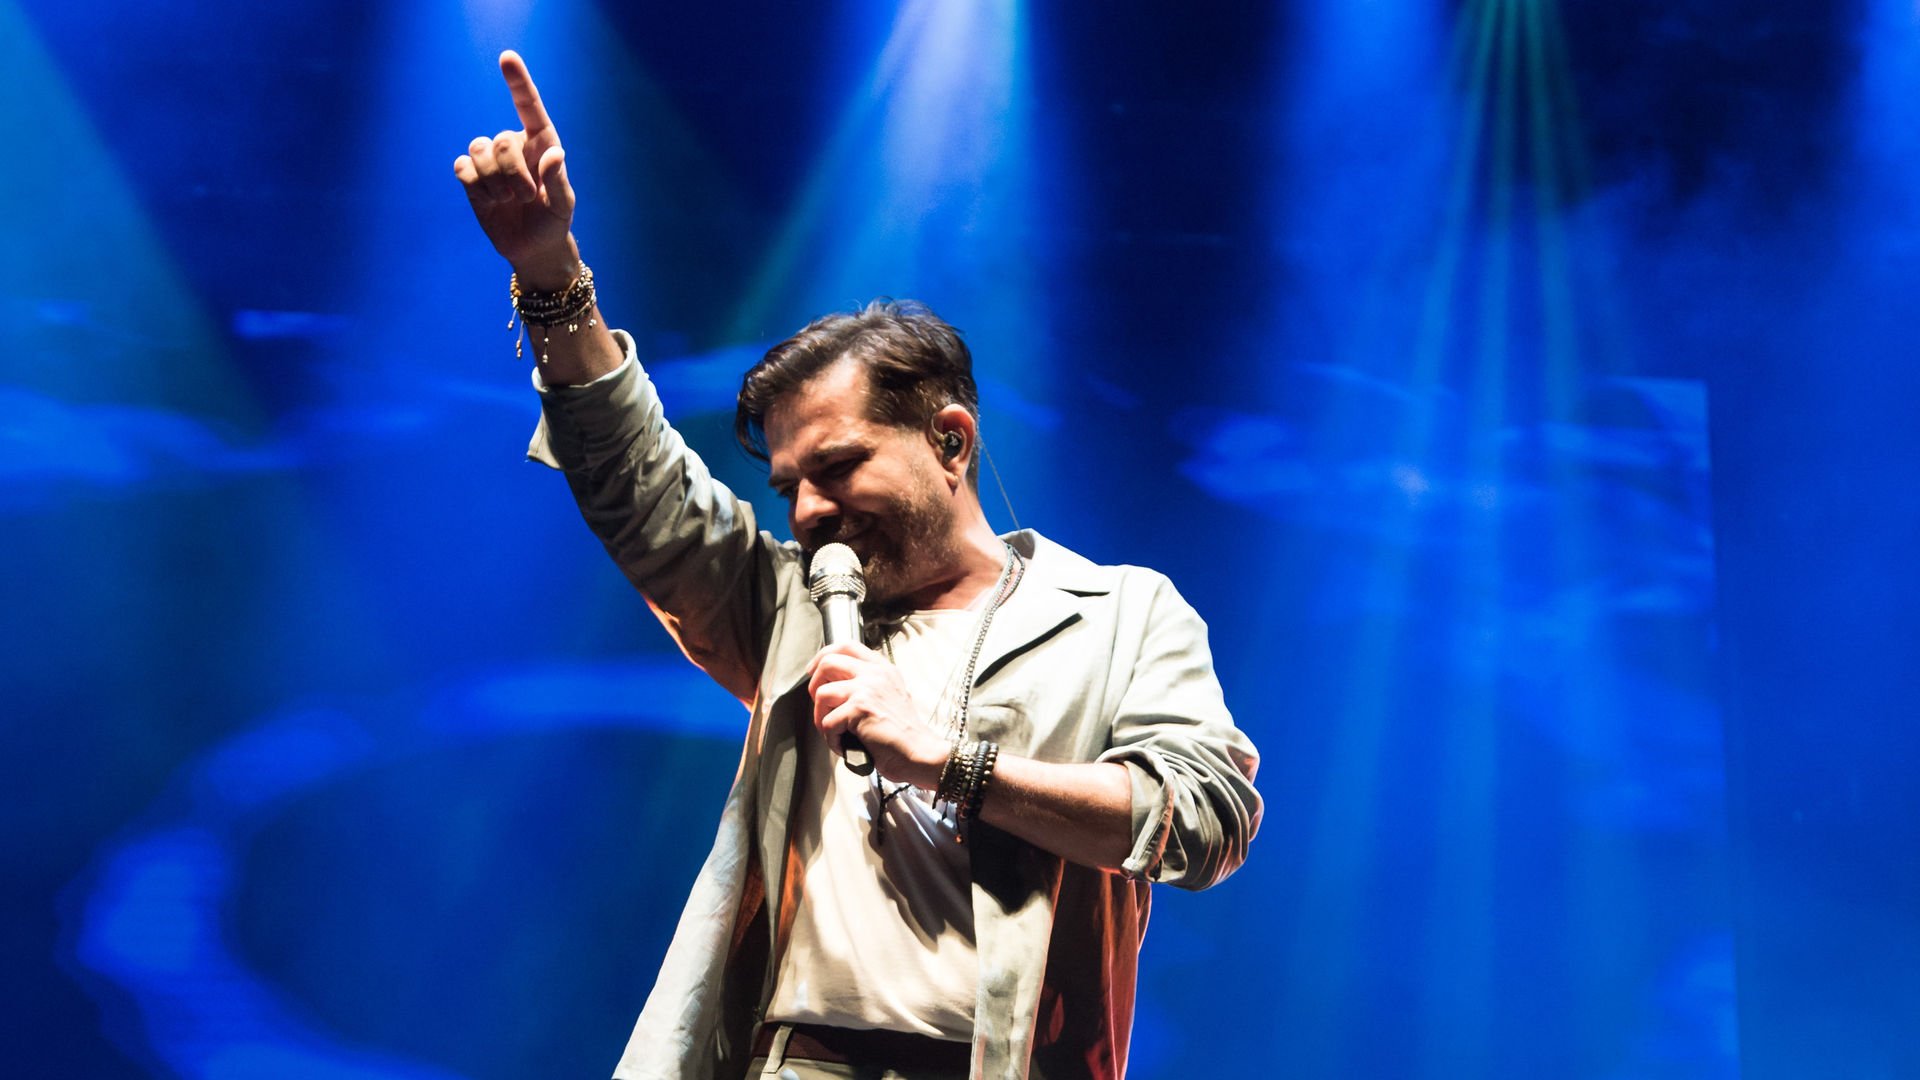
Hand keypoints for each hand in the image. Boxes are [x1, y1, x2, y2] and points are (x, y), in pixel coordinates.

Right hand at [453, 51, 576, 284]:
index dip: (518, 82)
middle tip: (526, 197)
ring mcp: (490, 160)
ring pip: (477, 150)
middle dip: (513, 174)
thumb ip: (558, 180)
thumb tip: (553, 155)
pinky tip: (490, 200)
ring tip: (509, 200)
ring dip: (494, 182)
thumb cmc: (553, 221)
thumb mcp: (562, 205)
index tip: (507, 58)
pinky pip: (461, 168)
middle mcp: (515, 145)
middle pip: (499, 140)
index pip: (529, 107)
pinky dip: (476, 187)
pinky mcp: (472, 177)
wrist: (532, 247)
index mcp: (542, 143)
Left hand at [807, 643, 948, 786]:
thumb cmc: (902, 732)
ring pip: (822, 694)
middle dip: (814, 686)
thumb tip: (833, 684)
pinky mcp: (859, 709)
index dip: (823, 656)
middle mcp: (875, 674)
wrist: (918, 752)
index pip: (846, 645)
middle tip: (822, 706)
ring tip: (836, 731)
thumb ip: (867, 683)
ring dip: (821, 718)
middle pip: (827, 662)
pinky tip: (846, 745)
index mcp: (882, 668)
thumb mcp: (890, 694)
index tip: (814, 671)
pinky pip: (827, 722)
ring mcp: (867, 689)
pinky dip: (832, 739)